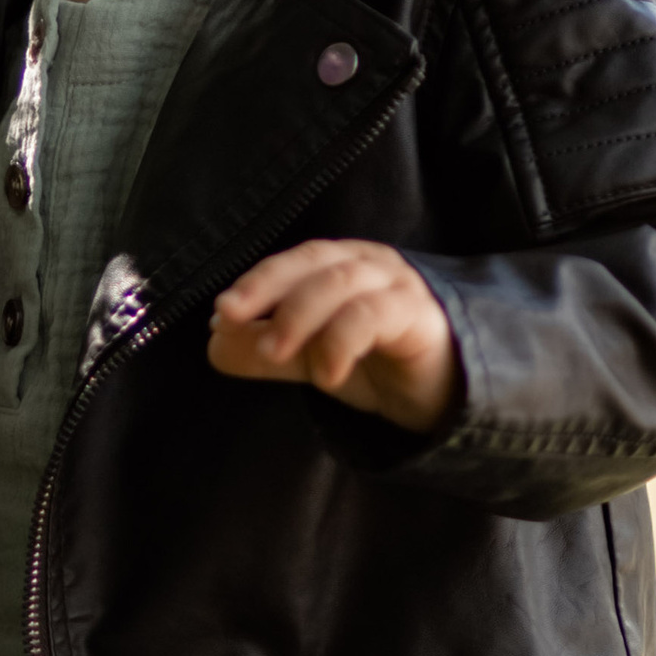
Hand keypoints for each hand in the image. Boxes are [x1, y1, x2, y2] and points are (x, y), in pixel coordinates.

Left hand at [208, 239, 459, 433]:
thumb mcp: (307, 357)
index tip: (222, 312)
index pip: (292, 262)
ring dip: (300, 317)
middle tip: (232, 322)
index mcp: (338, 264)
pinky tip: (326, 374)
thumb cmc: (374, 362)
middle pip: (314, 263)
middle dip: (268, 290)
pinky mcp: (419, 315)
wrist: (441, 394)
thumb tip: (214, 343)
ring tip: (273, 354)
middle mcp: (368, 264)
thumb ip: (261, 352)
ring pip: (341, 284)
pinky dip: (342, 340)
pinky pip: (375, 316)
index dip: (255, 282)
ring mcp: (397, 286)